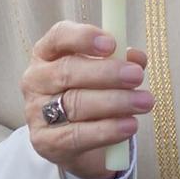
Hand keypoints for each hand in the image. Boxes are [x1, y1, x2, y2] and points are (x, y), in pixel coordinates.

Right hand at [22, 21, 152, 178]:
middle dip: (107, 73)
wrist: (74, 141)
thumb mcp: (102, 73)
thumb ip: (119, 60)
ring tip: (144, 102)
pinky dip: (107, 130)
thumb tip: (137, 57)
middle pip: (68, 71)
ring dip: (114, 102)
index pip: (59, 37)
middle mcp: (36, 79)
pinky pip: (77, 135)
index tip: (112, 44)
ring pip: (75, 103)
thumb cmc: (88, 94)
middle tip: (137, 76)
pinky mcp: (44, 141)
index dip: (84, 38)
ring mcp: (35, 112)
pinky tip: (129, 125)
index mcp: (47, 53)